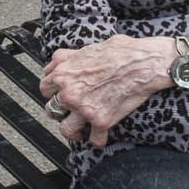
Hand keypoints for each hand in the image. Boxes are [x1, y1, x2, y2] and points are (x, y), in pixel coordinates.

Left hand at [39, 35, 171, 147]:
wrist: (144, 63)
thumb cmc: (120, 51)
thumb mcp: (86, 48)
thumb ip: (66, 57)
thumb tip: (53, 65)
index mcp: (64, 74)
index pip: (44, 88)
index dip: (53, 91)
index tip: (60, 93)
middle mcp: (70, 94)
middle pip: (52, 110)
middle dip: (61, 110)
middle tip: (71, 109)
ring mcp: (85, 109)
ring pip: (66, 129)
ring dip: (73, 129)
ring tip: (80, 128)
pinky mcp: (102, 121)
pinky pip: (94, 140)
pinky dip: (97, 140)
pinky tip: (100, 136)